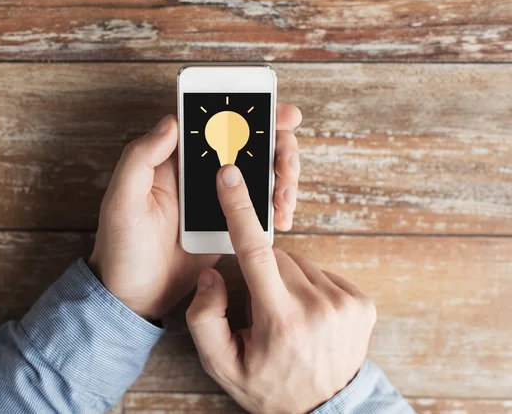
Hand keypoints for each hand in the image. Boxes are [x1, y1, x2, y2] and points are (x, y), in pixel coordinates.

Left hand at [88, 103, 301, 319]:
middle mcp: (200, 173)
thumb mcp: (122, 201)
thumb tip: (171, 121)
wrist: (135, 296)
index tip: (280, 114)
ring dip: (283, 178)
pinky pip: (259, 207)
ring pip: (261, 173)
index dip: (250, 113)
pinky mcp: (229, 223)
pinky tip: (281, 217)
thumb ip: (140, 158)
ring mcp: (218, 198)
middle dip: (278, 147)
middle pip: (249, 144)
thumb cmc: (121, 247)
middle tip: (286, 165)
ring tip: (284, 198)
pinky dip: (277, 207)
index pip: (215, 124)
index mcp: (174, 159)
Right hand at [186, 165, 376, 412]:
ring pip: (299, 262)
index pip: (256, 253)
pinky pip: (322, 272)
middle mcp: (319, 306)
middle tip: (262, 308)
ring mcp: (346, 303)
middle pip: (276, 256)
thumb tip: (214, 273)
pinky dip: (309, 285)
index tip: (230, 176)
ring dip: (285, 279)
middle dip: (262, 272)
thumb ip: (205, 318)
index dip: (240, 210)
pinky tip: (307, 312)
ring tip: (287, 315)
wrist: (325, 409)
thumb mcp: (222, 364)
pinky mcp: (362, 301)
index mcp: (282, 319)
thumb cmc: (269, 386)